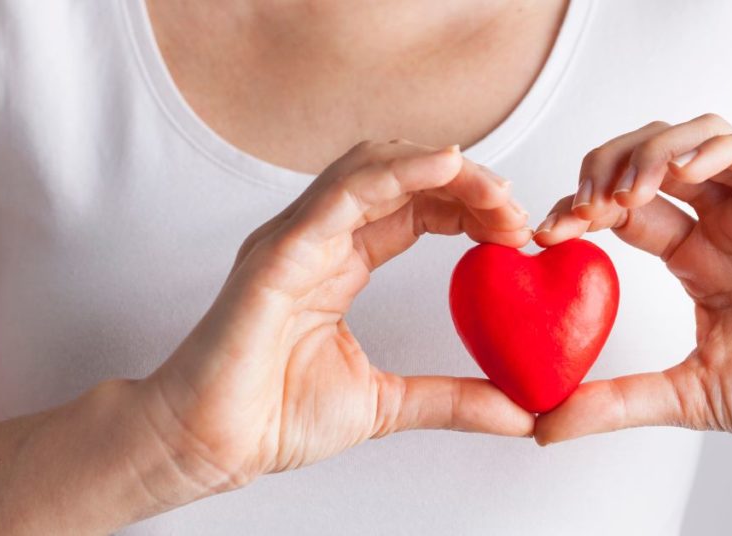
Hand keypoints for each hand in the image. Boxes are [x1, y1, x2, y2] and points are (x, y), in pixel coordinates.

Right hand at [140, 141, 534, 503]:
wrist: (211, 445)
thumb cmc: (274, 417)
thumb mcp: (387, 404)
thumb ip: (453, 399)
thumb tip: (521, 412)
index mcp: (339, 263)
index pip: (413, 208)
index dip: (468, 206)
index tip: (516, 230)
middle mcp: (318, 238)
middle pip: (400, 177)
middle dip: (465, 182)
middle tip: (516, 210)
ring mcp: (295, 238)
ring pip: (371, 167)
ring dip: (441, 168)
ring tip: (493, 190)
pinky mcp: (278, 252)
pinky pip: (341, 193)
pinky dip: (397, 172)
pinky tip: (446, 167)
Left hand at [531, 114, 731, 460]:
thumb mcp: (688, 396)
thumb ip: (616, 402)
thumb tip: (542, 428)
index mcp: (694, 256)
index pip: (622, 209)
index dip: (579, 209)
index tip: (545, 234)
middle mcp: (724, 222)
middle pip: (650, 158)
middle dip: (604, 170)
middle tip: (580, 207)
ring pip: (700, 138)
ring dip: (652, 153)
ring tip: (624, 192)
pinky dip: (719, 148)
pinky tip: (684, 171)